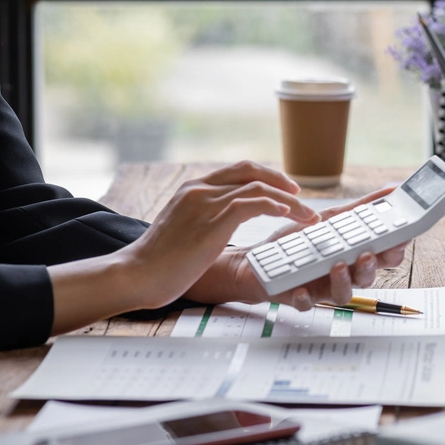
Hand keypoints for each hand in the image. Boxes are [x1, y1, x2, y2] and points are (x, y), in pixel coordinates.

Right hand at [119, 161, 318, 310]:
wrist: (137, 274)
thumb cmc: (159, 261)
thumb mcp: (182, 230)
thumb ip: (202, 219)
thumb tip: (218, 227)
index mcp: (192, 189)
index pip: (238, 170)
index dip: (266, 176)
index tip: (285, 189)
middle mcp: (200, 190)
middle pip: (251, 171)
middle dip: (282, 181)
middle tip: (301, 196)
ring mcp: (206, 204)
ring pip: (259, 188)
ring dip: (289, 201)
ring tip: (307, 216)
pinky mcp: (213, 223)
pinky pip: (253, 204)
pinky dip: (276, 207)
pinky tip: (289, 217)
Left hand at [185, 188, 409, 309]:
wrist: (256, 259)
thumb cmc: (296, 242)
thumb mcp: (330, 219)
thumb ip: (361, 209)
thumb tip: (391, 190)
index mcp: (352, 255)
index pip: (382, 257)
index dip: (393, 250)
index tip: (399, 239)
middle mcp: (342, 274)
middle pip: (367, 277)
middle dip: (371, 268)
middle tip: (367, 253)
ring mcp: (322, 288)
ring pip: (343, 295)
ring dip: (344, 282)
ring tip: (337, 266)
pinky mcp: (299, 298)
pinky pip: (308, 304)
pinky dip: (306, 298)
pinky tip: (303, 288)